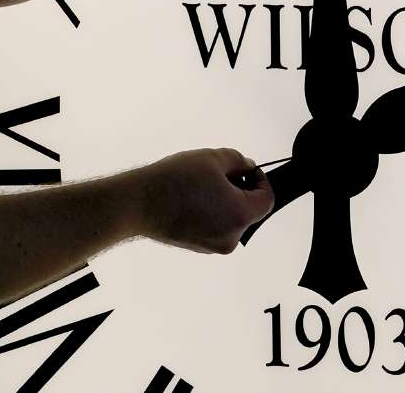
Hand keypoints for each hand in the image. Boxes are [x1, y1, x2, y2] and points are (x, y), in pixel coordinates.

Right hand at [130, 147, 273, 253]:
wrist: (138, 204)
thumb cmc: (174, 181)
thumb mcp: (213, 158)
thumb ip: (239, 161)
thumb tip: (247, 169)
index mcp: (240, 216)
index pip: (267, 199)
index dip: (260, 180)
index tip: (245, 170)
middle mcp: (231, 237)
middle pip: (249, 211)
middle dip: (240, 189)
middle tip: (220, 173)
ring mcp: (214, 246)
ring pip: (231, 219)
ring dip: (225, 201)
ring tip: (202, 185)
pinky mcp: (198, 247)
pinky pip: (215, 227)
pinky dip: (211, 212)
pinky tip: (192, 198)